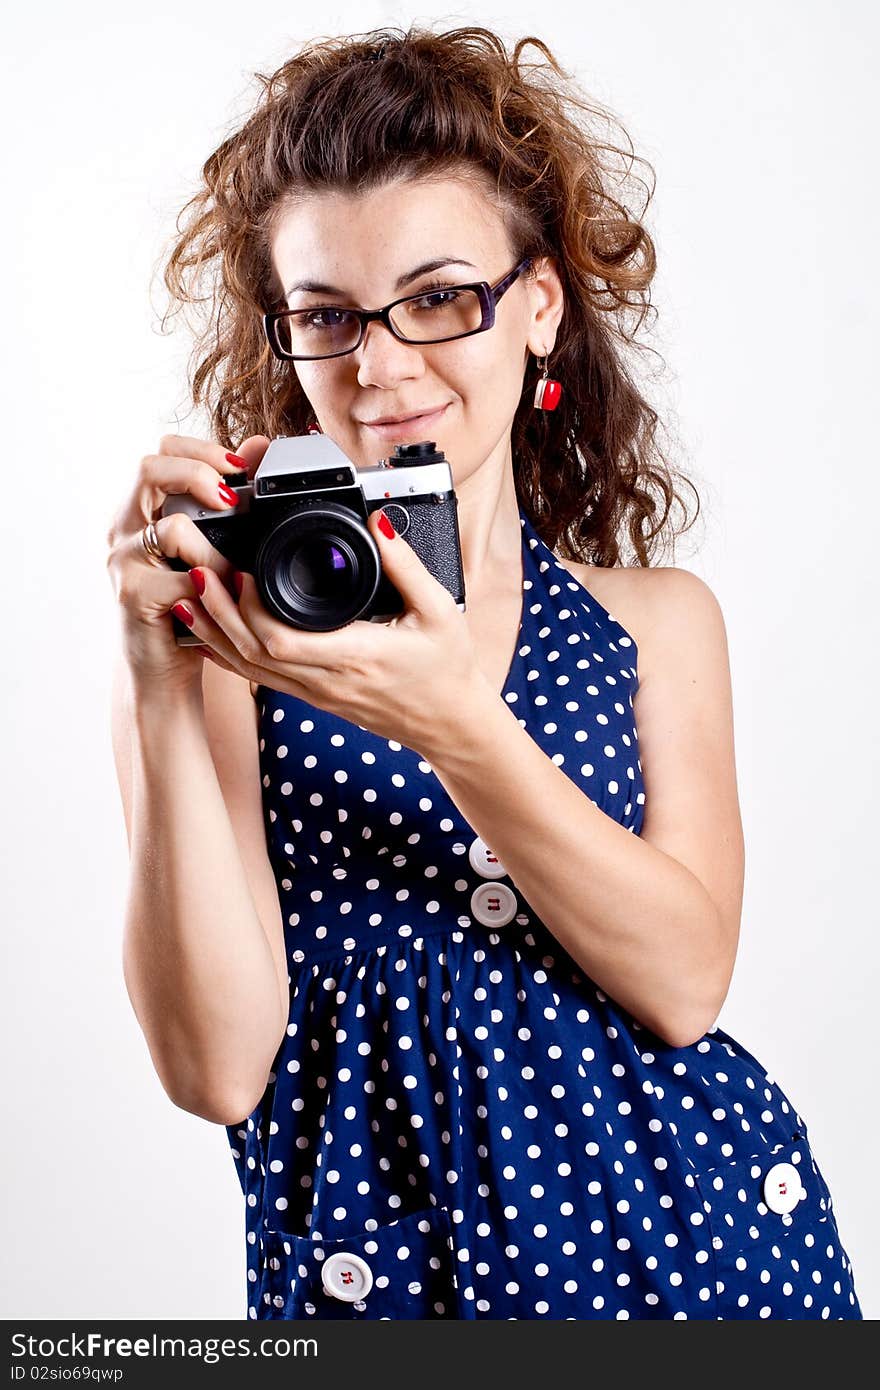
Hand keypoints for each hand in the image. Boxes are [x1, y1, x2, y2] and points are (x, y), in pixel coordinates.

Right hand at [105, 433, 270, 696]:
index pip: (160, 452)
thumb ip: (227, 500)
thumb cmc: (189, 603)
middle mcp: (123, 528)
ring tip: (231, 569)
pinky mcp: (133, 595)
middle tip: (232, 498)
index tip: (238, 466)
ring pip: (171, 526)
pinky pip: (183, 578)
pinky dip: (213, 585)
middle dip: (199, 474)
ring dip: (215, 546)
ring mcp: (123, 561)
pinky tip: (223, 596)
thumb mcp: (210, 546)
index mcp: (141, 509)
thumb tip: (260, 446)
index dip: (200, 450)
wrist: (163, 667)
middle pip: (149, 468)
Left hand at [184, 508, 490, 755]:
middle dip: (217, 610)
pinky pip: (258, 676)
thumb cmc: (448, 667)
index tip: (239, 569)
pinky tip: (206, 630)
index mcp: (356, 656)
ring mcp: (315, 692)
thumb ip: (406, 564)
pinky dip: (226, 652)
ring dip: (212, 630)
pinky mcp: (311, 695)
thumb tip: (378, 520)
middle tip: (196, 567)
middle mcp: (327, 679)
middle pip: (251, 651)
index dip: (251, 608)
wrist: (449, 722)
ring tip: (186, 592)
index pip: (284, 640)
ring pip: (247, 666)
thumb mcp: (439, 609)